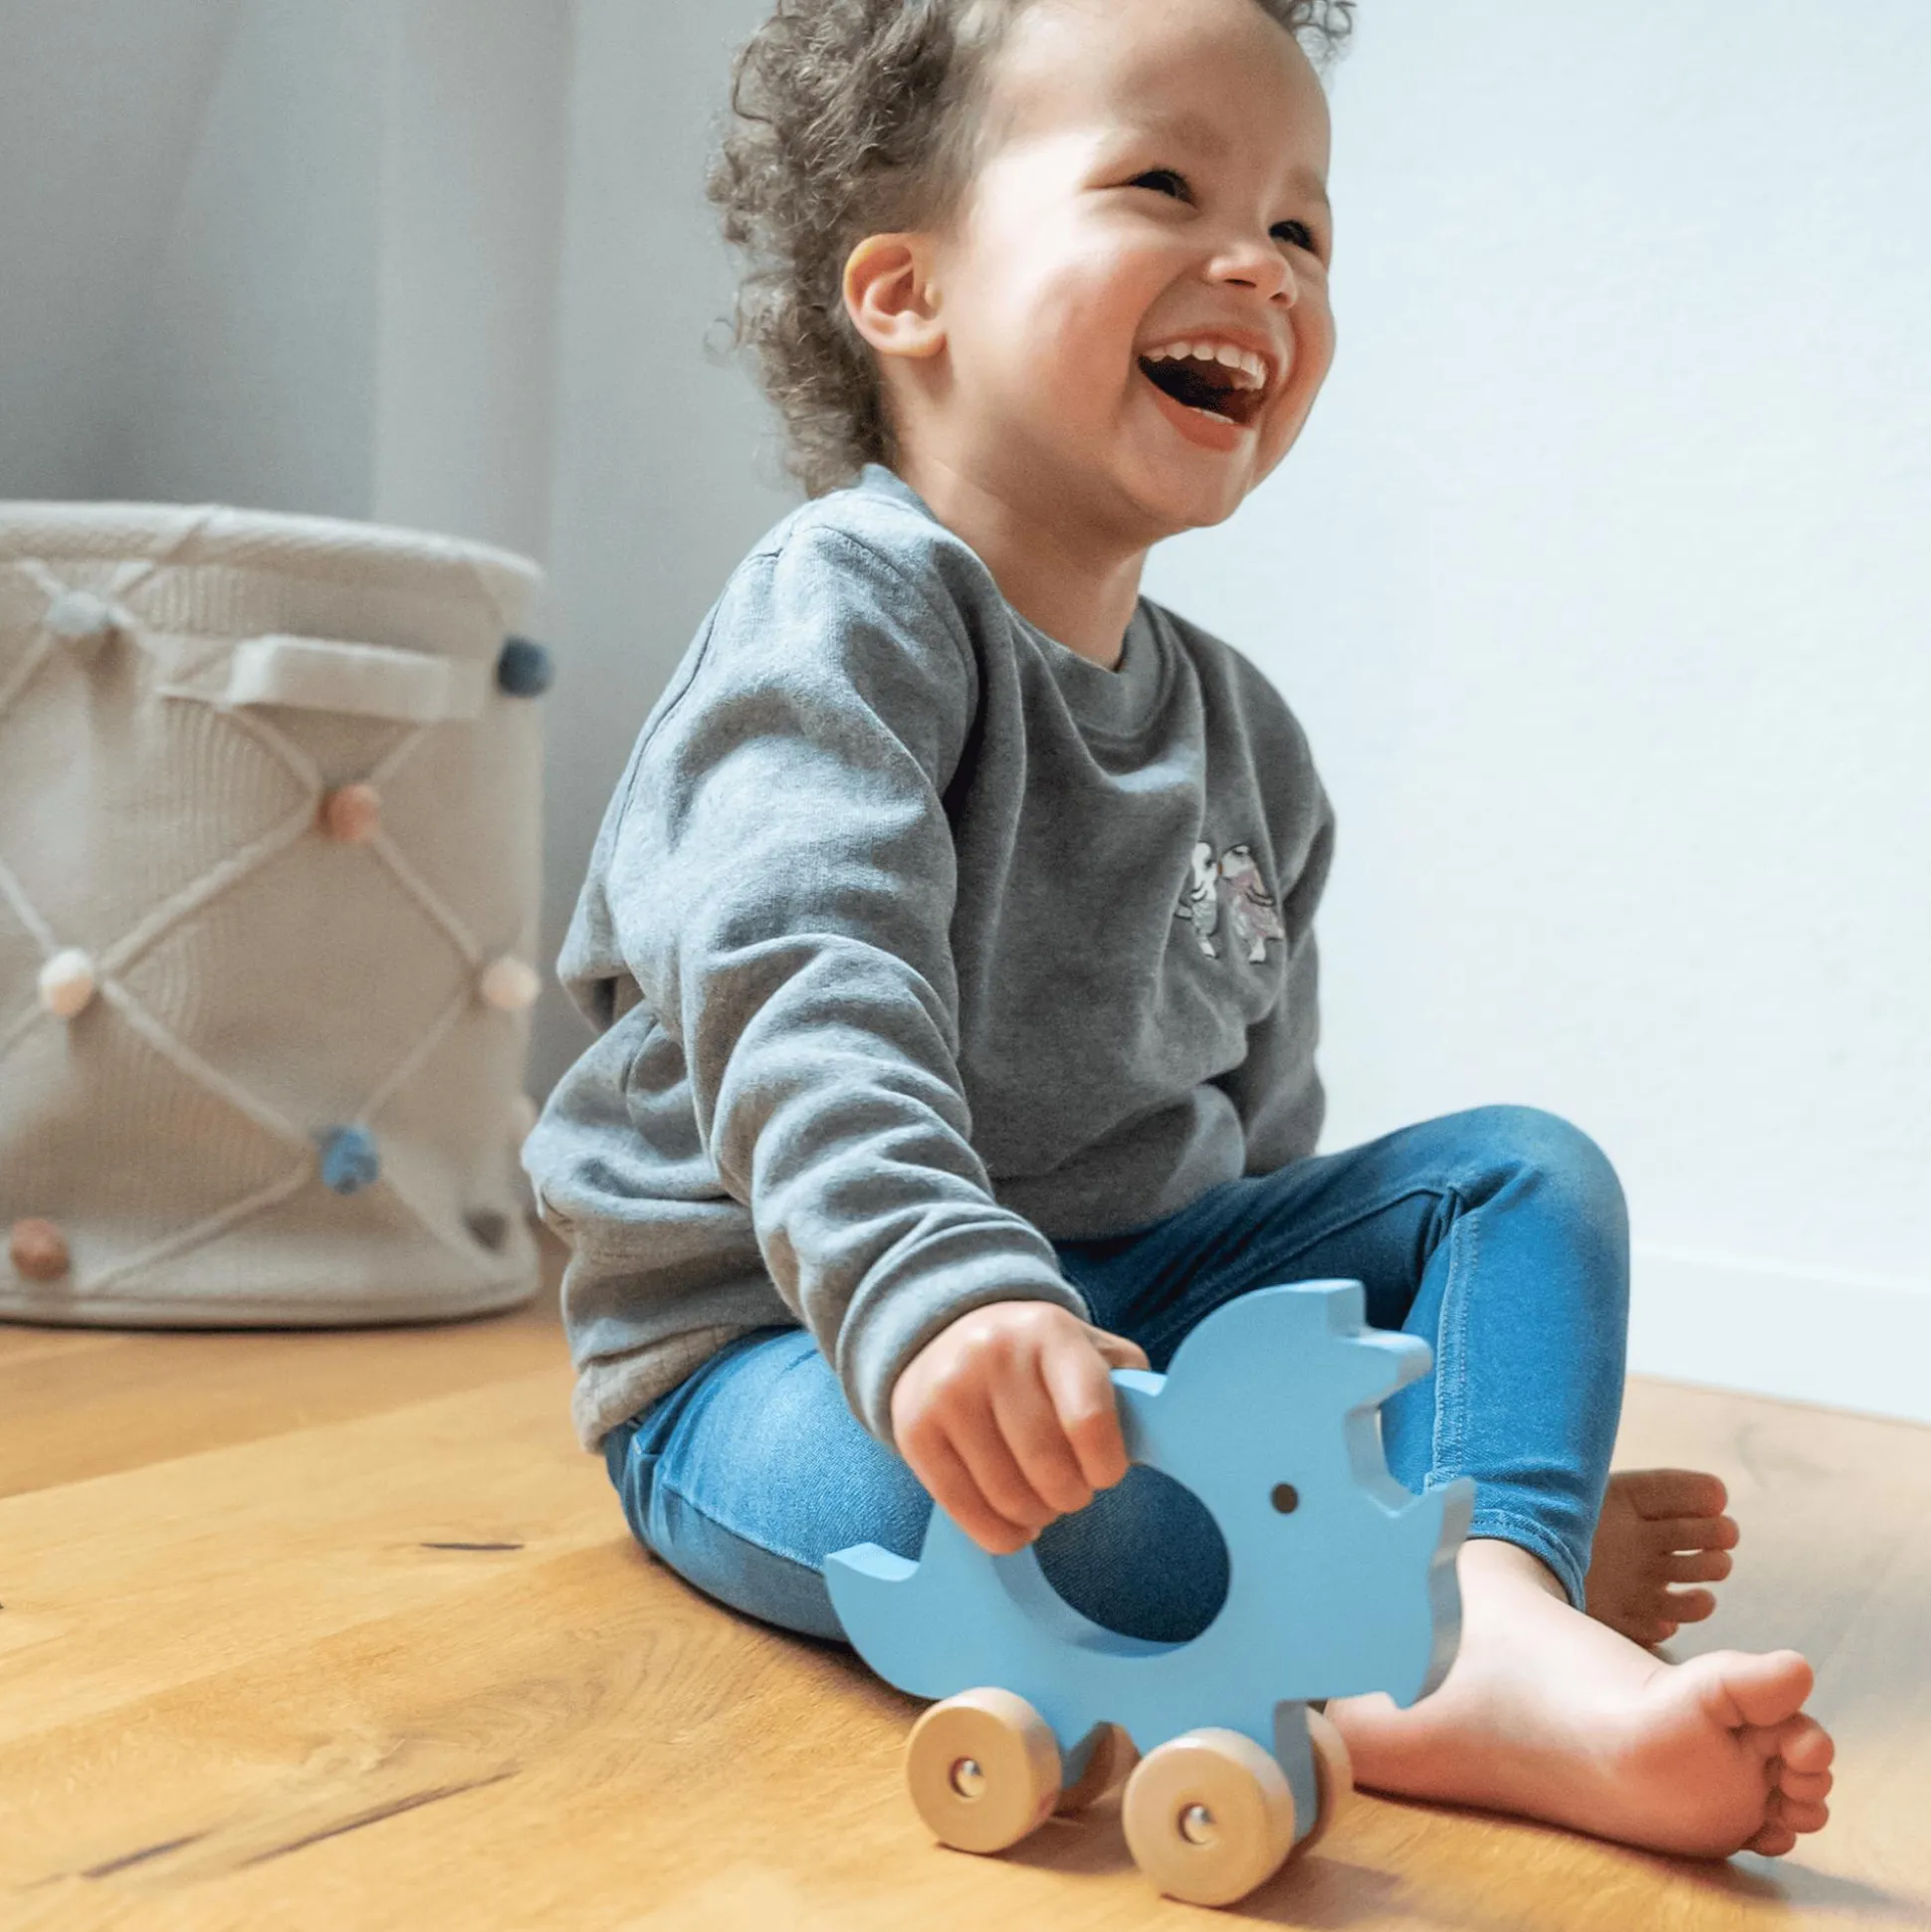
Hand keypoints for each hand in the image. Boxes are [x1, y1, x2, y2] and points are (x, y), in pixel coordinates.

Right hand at [889, 1300, 1149, 1555]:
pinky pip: (963, 1510)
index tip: (1106, 1472)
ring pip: (1007, 1496)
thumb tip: (1158, 1438)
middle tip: (1074, 1491)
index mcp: (1050, 1333)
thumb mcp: (1090, 1350)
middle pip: (1049, 1467)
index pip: (1090, 1419)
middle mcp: (994, 1355)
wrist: (945, 1327)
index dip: (1106, 1466)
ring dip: (1037, 1516)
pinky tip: (1015, 1523)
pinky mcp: (914, 1429)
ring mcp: (948, 1392)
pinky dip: (999, 1534)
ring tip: (1043, 1502)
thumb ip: (1129, 1388)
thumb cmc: (1039, 1356)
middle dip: (1072, 1495)